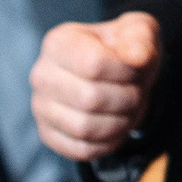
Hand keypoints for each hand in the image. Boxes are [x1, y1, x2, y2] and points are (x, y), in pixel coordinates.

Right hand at [29, 12, 161, 162]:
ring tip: (126, 109)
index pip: (94, 65)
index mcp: (58, 43)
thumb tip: (137, 57)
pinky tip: (115, 126)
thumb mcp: (138, 31)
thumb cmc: (122, 51)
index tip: (136, 68)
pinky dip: (107, 142)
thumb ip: (140, 37)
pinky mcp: (48, 135)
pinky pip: (81, 150)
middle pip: (90, 99)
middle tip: (136, 92)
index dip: (125, 72)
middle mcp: (42, 75)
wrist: (112, 74)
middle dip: (126, 99)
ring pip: (85, 128)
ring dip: (119, 123)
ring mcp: (41, 108)